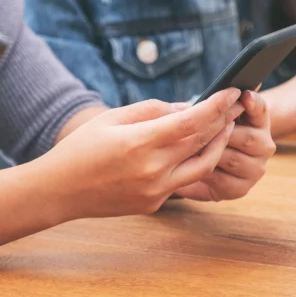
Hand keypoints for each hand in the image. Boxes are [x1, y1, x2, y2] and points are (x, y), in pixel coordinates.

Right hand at [39, 89, 243, 219]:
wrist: (59, 191)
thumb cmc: (80, 148)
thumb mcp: (111, 118)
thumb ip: (152, 111)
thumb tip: (186, 108)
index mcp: (140, 143)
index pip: (191, 121)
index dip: (216, 105)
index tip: (232, 91)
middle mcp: (152, 170)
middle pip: (202, 142)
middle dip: (223, 121)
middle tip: (236, 105)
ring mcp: (155, 191)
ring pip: (202, 166)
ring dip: (218, 146)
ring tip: (225, 127)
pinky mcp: (153, 204)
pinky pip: (183, 181)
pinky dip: (194, 162)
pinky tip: (197, 148)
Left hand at [175, 91, 275, 200]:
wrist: (200, 165)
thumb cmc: (206, 133)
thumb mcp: (210, 116)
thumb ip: (219, 103)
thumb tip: (230, 92)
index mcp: (259, 122)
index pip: (261, 110)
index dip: (253, 103)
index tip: (244, 95)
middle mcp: (264, 146)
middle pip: (247, 137)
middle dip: (220, 133)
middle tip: (196, 129)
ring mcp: (255, 169)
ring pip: (232, 159)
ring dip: (209, 153)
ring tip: (186, 147)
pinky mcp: (241, 188)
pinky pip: (221, 179)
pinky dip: (203, 172)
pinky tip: (188, 166)